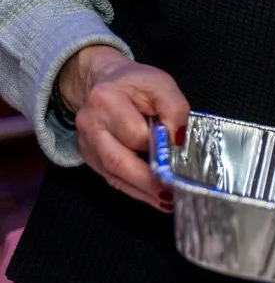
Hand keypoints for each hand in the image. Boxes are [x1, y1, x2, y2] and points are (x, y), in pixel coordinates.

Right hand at [58, 45, 188, 212]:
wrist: (103, 81)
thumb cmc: (136, 83)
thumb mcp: (161, 84)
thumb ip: (174, 109)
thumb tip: (177, 140)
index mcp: (106, 99)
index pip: (135, 131)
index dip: (159, 144)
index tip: (180, 153)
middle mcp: (90, 124)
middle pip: (118, 160)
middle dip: (148, 181)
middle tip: (174, 192)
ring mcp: (86, 144)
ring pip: (113, 175)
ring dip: (142, 191)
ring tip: (168, 201)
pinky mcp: (89, 158)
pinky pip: (112, 179)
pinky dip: (134, 190)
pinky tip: (154, 198)